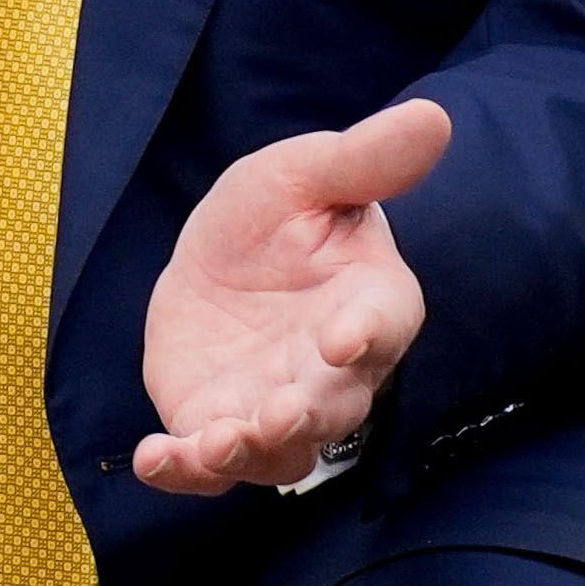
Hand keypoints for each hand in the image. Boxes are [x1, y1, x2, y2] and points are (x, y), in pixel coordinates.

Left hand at [135, 97, 451, 495]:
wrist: (224, 259)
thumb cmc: (282, 216)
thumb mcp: (307, 173)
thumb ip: (365, 159)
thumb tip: (433, 115)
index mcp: (369, 303)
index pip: (381, 324)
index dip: (364, 333)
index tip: (340, 339)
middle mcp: (331, 372)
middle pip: (332, 407)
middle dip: (304, 414)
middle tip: (276, 412)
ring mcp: (275, 406)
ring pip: (276, 449)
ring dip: (247, 452)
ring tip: (213, 443)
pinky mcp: (217, 422)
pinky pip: (208, 462)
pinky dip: (183, 470)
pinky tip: (151, 460)